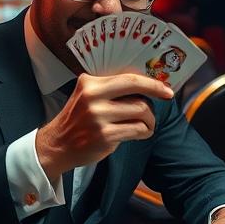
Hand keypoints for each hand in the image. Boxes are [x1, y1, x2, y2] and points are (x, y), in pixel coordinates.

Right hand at [35, 73, 172, 181]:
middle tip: (168, 97)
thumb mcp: (88, 96)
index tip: (166, 87)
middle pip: (137, 90)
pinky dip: (144, 131)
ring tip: (145, 124)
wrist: (57, 145)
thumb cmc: (79, 120)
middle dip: (157, 92)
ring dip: (149, 119)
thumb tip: (148, 85)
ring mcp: (98, 117)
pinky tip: (141, 133)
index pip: (128, 78)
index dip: (151, 82)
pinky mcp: (105, 135)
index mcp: (90, 84)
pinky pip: (137, 129)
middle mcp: (93, 97)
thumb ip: (111, 89)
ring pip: (141, 111)